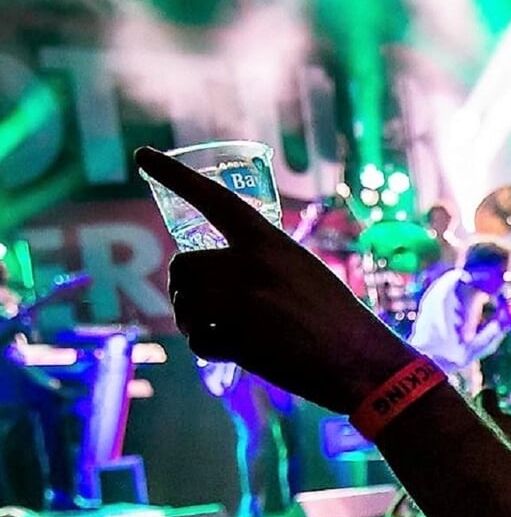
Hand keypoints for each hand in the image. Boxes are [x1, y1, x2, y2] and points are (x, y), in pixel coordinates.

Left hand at [135, 146, 414, 411]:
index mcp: (271, 243)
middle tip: (204, 310)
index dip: (176, 175)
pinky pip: (199, 340)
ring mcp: (244, 300)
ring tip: (228, 334)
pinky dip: (209, 350)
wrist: (363, 362)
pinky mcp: (240, 337)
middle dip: (184, 290)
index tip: (142, 154)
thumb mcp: (303, 273)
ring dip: (195, 323)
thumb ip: (261, 264)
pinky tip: (239, 354)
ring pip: (185, 304)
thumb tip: (214, 276)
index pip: (216, 199)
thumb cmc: (337, 321)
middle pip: (184, 266)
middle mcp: (252, 264)